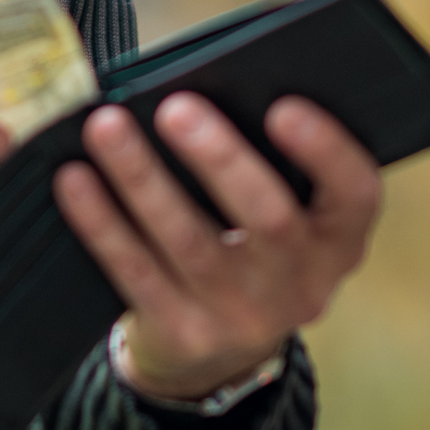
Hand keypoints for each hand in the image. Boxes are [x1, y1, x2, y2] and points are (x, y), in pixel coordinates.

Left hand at [54, 94, 380, 400]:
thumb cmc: (248, 239)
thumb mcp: (286, 209)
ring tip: (106, 126)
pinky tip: (74, 178)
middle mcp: (302, 284)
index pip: (355, 193)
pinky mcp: (183, 333)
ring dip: (142, 178)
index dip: (325, 151)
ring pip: (189, 242)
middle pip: (268, 219)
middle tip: (174, 107)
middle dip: (220, 158)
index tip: (282, 106)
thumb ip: (268, 156)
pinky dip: (101, 221)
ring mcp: (243, 317)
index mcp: (338, 239)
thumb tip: (208, 78)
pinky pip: (135, 272)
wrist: (218, 351)